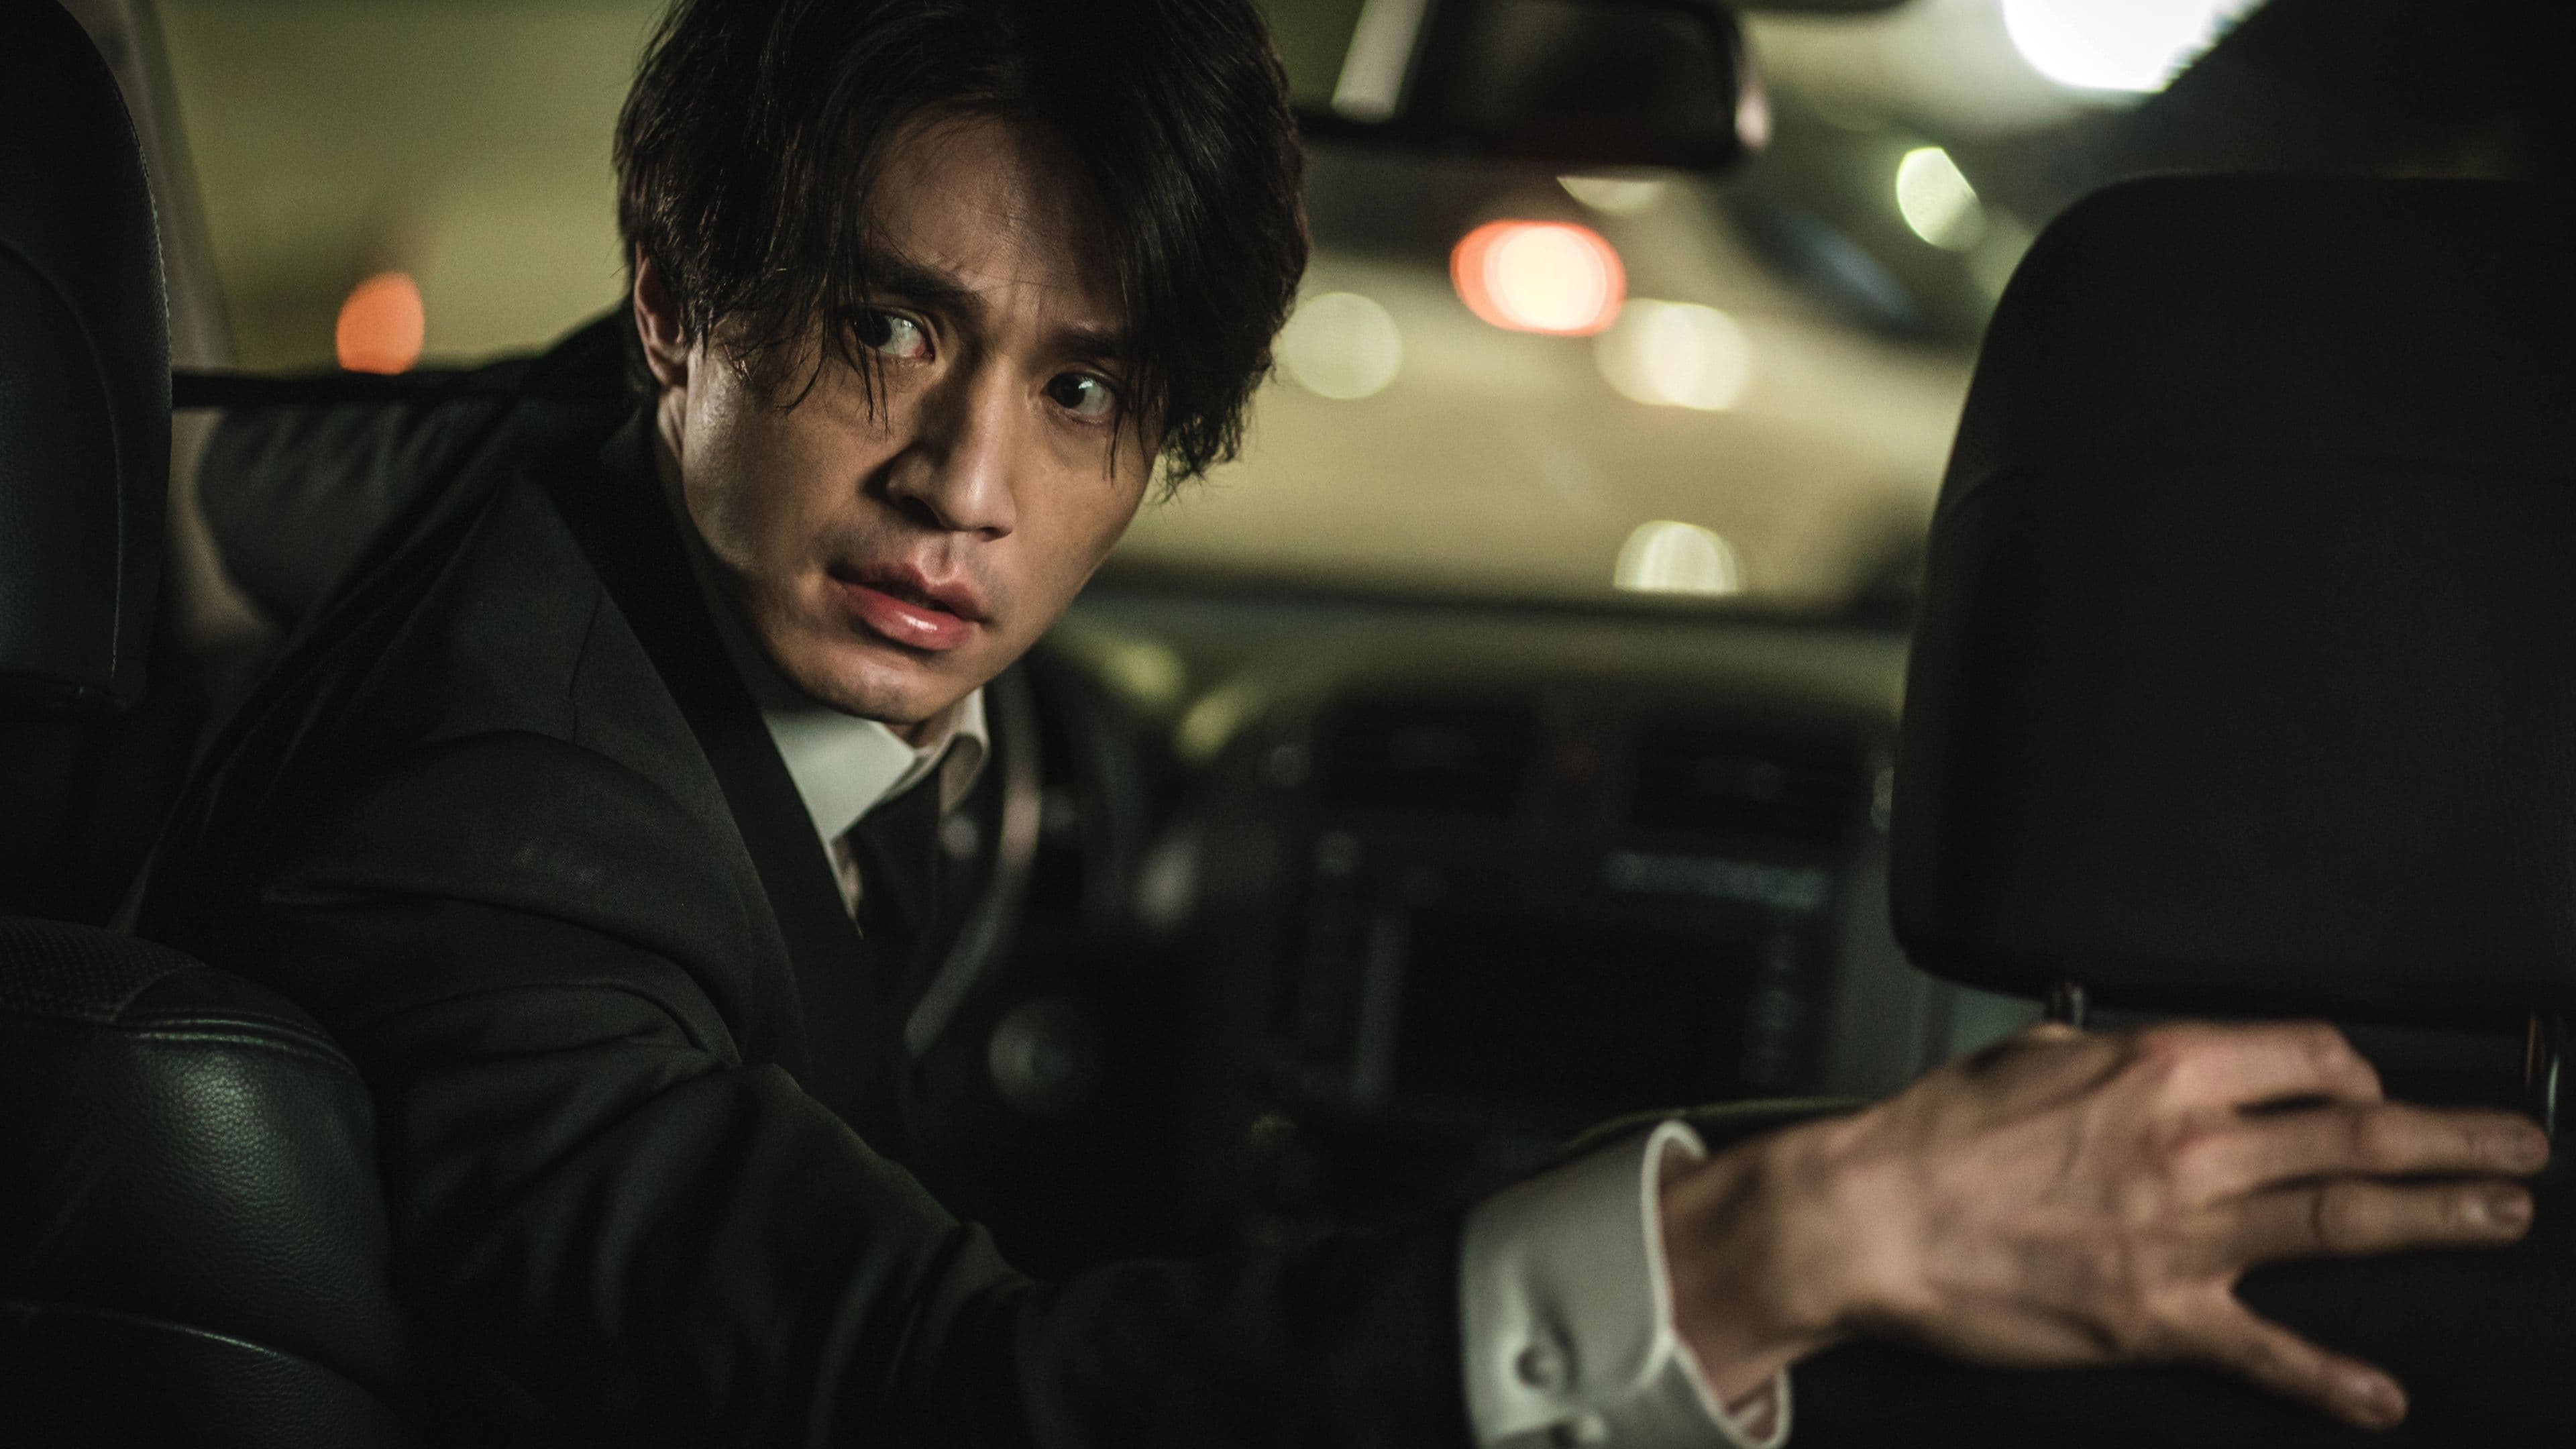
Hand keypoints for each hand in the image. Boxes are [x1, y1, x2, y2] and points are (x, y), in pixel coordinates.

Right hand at [1659, 1021, 2549, 1429]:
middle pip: (2357, 1131)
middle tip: (2522, 1146)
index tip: (2378, 1083)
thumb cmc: (1933, 1137)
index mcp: (2159, 1067)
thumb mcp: (2028, 1054)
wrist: (1868, 1217)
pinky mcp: (2156, 1317)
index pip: (2308, 1054)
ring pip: (2343, 1218)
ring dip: (2438, 1216)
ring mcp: (2181, 1235)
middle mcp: (2189, 1144)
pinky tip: (2381, 1397)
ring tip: (2503, 1213)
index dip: (2360, 1067)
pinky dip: (2330, 1380)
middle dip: (2454, 1137)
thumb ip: (2109, 1053)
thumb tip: (2152, 1055)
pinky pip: (2265, 1350)